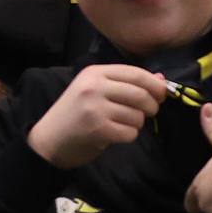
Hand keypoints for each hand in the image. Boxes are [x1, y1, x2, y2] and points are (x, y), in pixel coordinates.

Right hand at [25, 64, 166, 169]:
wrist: (49, 139)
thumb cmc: (75, 114)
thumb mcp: (96, 91)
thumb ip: (126, 84)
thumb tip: (161, 79)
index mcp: (95, 73)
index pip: (136, 74)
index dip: (155, 85)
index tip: (162, 95)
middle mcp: (95, 86)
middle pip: (140, 93)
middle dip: (152, 105)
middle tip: (149, 113)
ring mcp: (95, 108)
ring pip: (137, 115)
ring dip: (137, 124)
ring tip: (123, 124)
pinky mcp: (98, 129)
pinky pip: (130, 132)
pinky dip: (129, 136)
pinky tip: (116, 135)